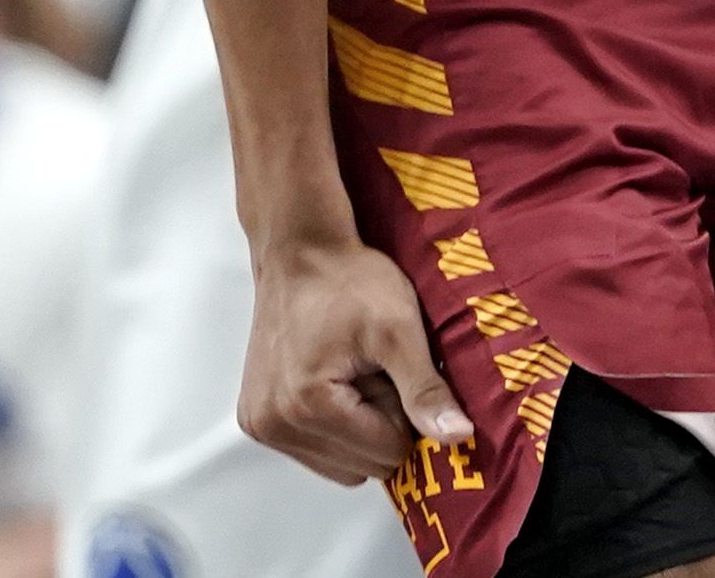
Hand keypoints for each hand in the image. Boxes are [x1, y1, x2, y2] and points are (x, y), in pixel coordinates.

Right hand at [240, 232, 467, 485]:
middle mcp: (273, 424)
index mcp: (306, 405)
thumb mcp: (398, 329)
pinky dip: (334, 425)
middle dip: (380, 423)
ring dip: (357, 427)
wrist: (300, 249)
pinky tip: (332, 380)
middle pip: (365, 465)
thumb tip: (457, 438)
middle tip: (371, 369)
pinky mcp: (257, 418)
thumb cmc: (347, 279)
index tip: (389, 369)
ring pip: (342, 464)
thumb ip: (425, 390)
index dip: (402, 411)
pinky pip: (316, 451)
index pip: (389, 453)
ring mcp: (262, 424)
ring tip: (352, 373)